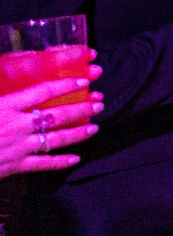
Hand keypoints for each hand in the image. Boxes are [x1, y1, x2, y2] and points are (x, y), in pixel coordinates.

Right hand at [0, 59, 104, 178]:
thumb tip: (4, 67)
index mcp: (4, 106)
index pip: (42, 91)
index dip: (65, 84)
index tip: (84, 80)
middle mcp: (16, 126)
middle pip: (57, 115)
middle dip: (81, 108)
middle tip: (99, 103)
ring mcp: (17, 148)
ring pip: (56, 140)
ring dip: (78, 133)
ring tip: (95, 127)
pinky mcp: (14, 167)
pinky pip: (43, 165)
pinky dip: (61, 162)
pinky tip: (76, 158)